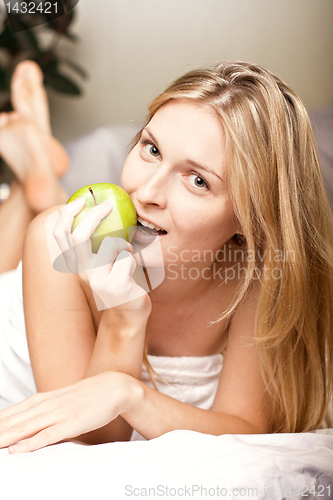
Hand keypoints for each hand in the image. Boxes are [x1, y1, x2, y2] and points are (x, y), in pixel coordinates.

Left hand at [0, 372, 139, 453]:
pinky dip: (30, 444)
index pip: (10, 413)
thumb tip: (26, 424)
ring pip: (25, 428)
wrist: (113, 387)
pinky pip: (47, 436)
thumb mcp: (60, 401)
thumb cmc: (86, 397)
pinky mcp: (71, 423)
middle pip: (12, 421)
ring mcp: (58, 413)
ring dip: (4, 437)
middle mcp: (46, 405)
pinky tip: (17, 451)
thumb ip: (43, 411)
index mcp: (42, 399)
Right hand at [50, 198, 151, 314]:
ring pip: (112, 245)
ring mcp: (97, 280)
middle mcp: (81, 272)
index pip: (61, 235)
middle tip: (108, 206)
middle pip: (79, 236)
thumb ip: (99, 241)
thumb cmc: (120, 279)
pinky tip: (131, 273)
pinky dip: (133, 260)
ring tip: (126, 257)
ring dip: (124, 246)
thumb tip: (101, 207)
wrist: (129, 314)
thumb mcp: (105, 260)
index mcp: (75, 264)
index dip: (67, 215)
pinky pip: (128, 258)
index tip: (80, 200)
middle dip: (94, 216)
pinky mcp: (115, 285)